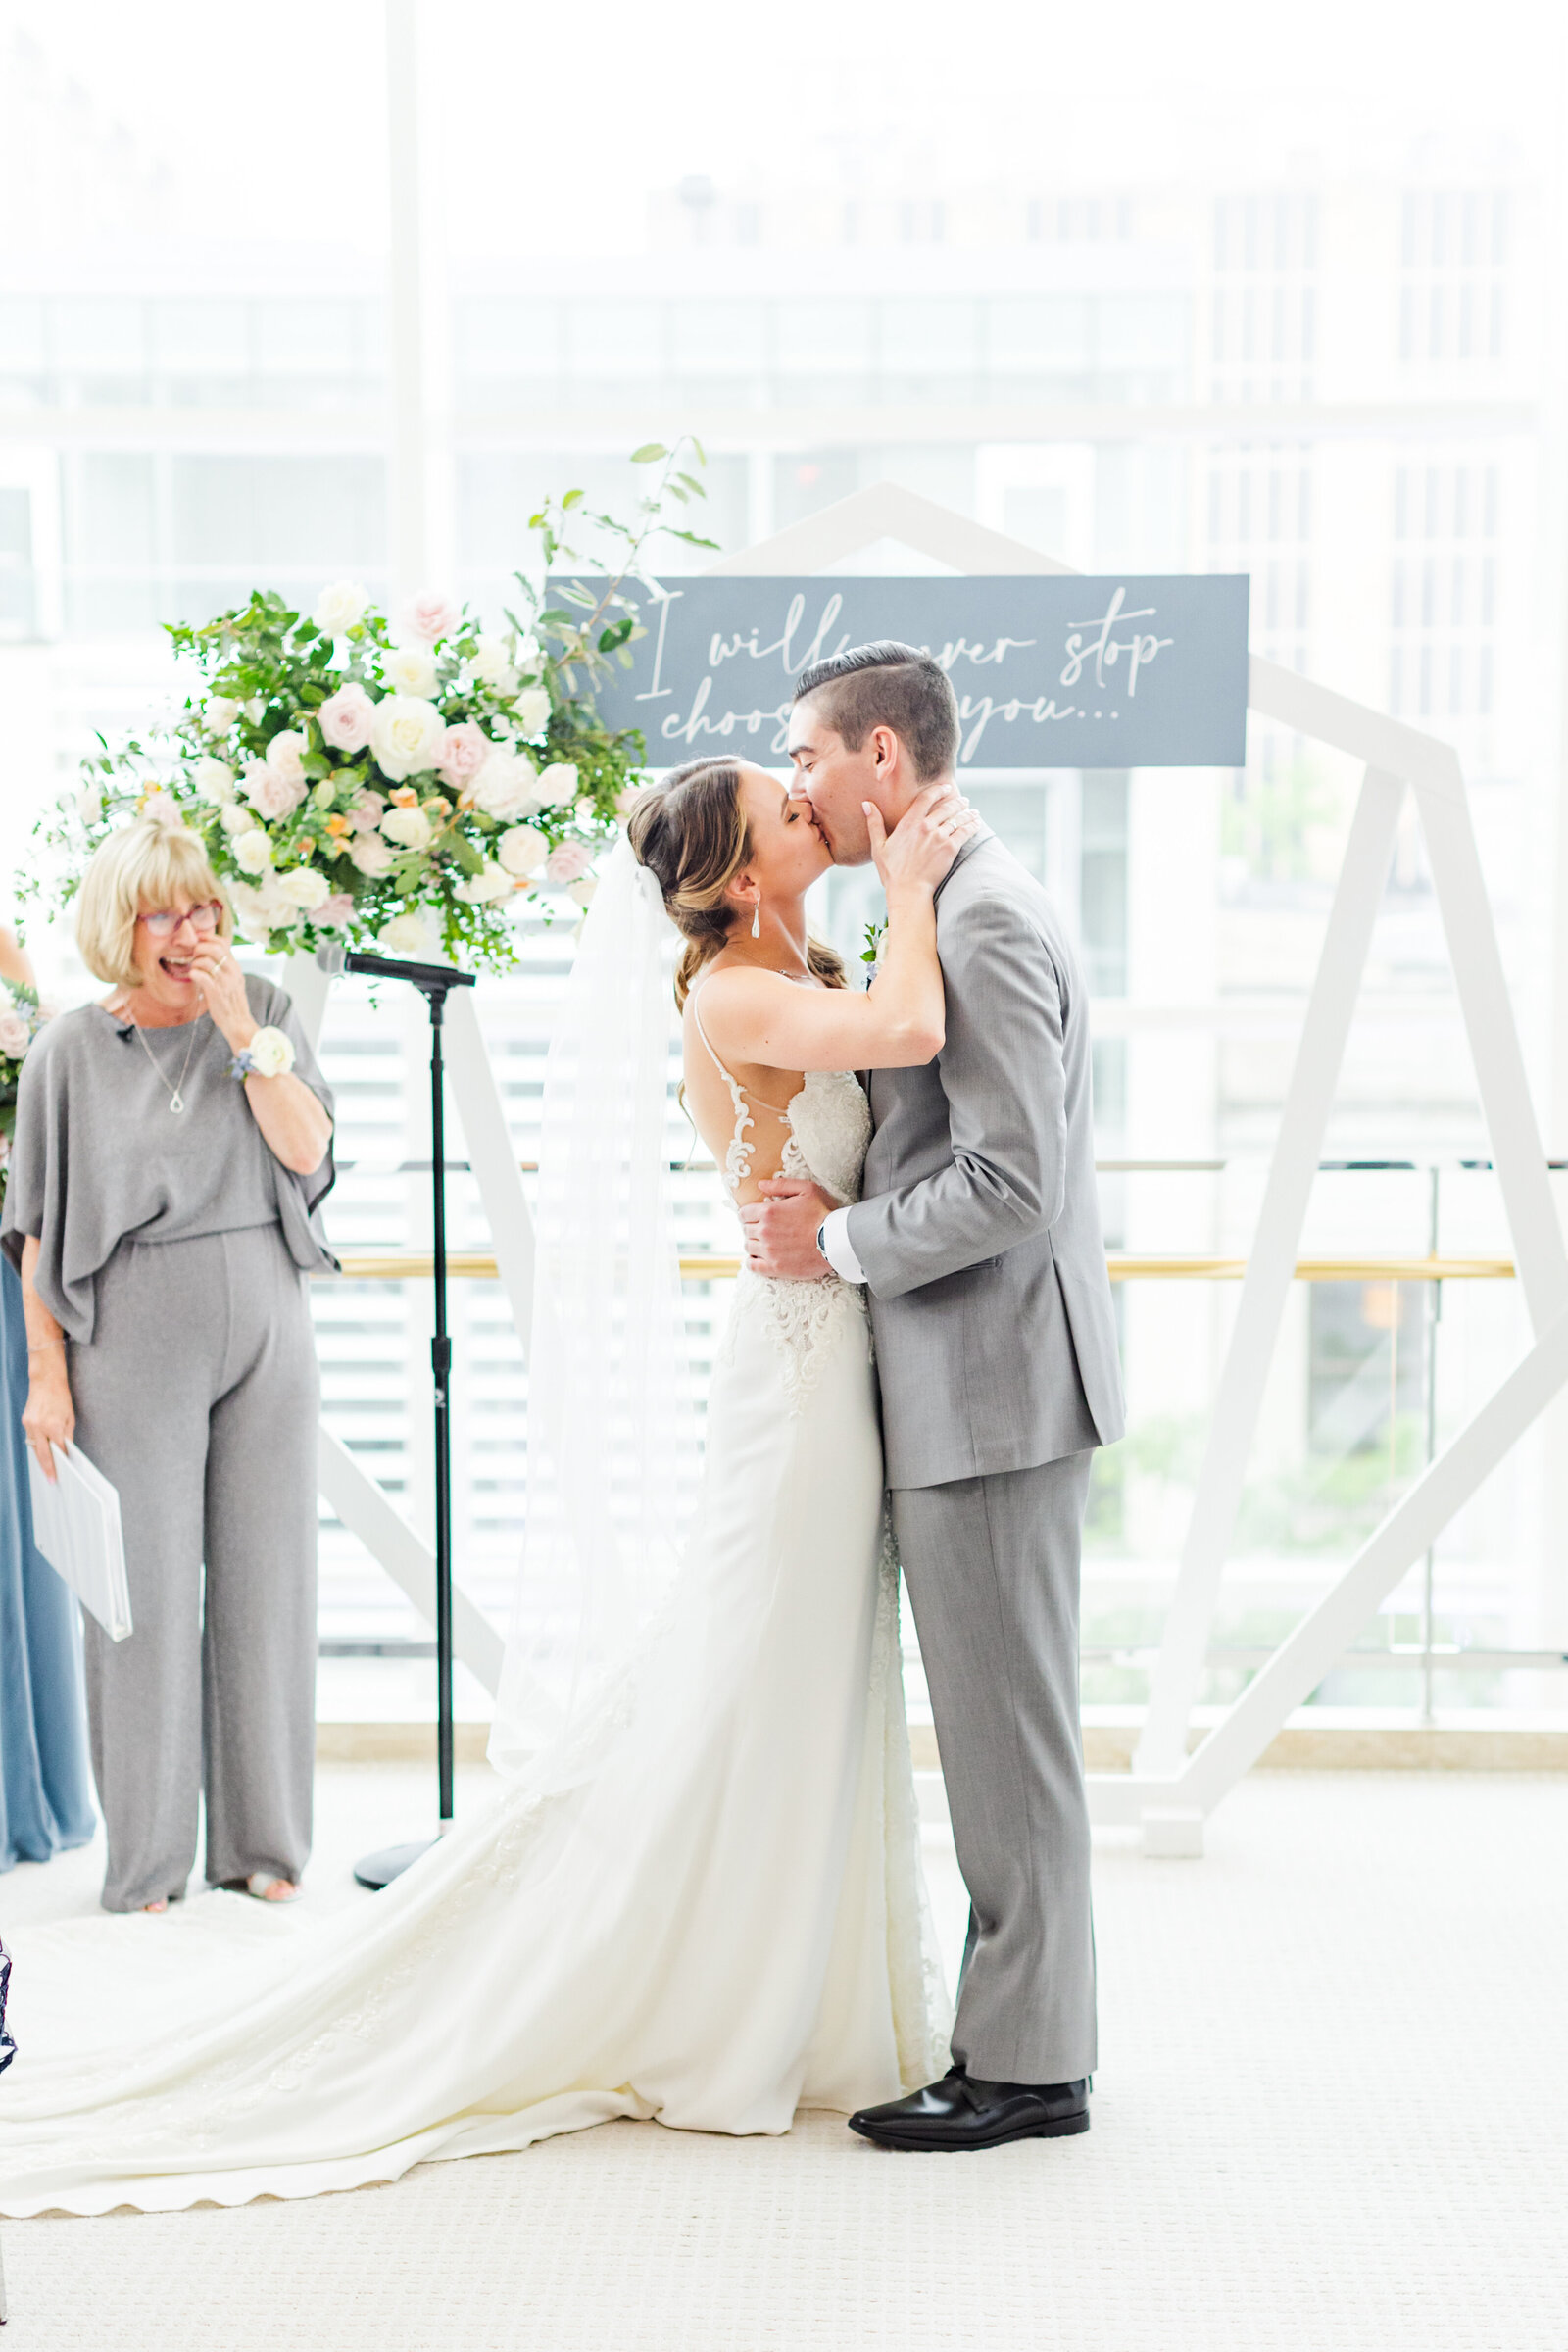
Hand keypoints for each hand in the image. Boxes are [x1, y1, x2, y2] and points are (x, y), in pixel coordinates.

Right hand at [23, 1356, 73, 1481]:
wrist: (46, 1380)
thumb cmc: (61, 1397)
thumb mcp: (70, 1417)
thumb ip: (67, 1436)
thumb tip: (66, 1451)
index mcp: (53, 1426)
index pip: (58, 1450)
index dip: (60, 1463)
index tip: (62, 1474)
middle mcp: (39, 1427)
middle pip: (43, 1454)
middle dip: (48, 1468)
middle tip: (52, 1480)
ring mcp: (29, 1424)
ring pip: (34, 1447)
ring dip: (41, 1458)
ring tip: (47, 1470)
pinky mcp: (25, 1421)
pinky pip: (31, 1438)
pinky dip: (36, 1446)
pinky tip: (42, 1452)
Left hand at [188, 937, 254, 1052]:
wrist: (238, 1022)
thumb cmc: (232, 1002)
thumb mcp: (234, 980)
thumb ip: (226, 967)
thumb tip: (213, 952)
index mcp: (236, 967)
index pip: (223, 943)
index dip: (208, 937)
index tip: (198, 938)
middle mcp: (232, 972)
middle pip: (213, 948)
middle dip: (199, 948)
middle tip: (194, 955)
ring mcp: (224, 981)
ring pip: (204, 961)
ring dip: (194, 963)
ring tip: (195, 970)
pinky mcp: (215, 992)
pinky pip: (199, 975)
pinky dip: (193, 974)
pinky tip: (194, 978)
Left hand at [737, 1178, 838, 1279]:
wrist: (837, 1241)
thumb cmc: (824, 1213)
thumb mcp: (807, 1189)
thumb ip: (781, 1184)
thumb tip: (760, 1184)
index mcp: (768, 1212)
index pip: (743, 1213)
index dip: (749, 1213)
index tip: (756, 1215)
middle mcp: (764, 1232)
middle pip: (745, 1230)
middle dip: (752, 1227)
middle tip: (765, 1229)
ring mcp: (769, 1251)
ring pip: (748, 1247)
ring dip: (753, 1243)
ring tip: (765, 1242)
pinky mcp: (775, 1267)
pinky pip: (752, 1266)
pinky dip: (752, 1261)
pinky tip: (758, 1258)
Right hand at [870, 781, 979, 895]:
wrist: (908, 890)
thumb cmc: (892, 872)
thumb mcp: (878, 847)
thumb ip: (874, 823)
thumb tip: (866, 804)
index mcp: (909, 823)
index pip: (926, 798)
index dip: (939, 790)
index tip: (946, 787)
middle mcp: (925, 827)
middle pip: (946, 807)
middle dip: (957, 801)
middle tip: (964, 800)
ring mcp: (939, 837)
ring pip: (958, 818)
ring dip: (967, 813)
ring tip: (973, 811)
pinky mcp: (950, 848)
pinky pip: (965, 832)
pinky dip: (972, 825)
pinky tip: (977, 823)